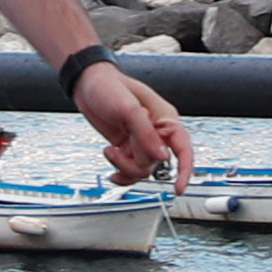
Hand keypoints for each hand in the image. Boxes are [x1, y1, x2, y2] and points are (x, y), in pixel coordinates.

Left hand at [76, 65, 193, 187]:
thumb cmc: (109, 86)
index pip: (182, 148)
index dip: (184, 170)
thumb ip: (146, 134)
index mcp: (165, 119)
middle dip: (135, 160)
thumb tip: (162, 156)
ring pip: (142, 169)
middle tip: (119, 146)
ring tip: (110, 152)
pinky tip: (112, 173)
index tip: (179, 187)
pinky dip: (121, 174)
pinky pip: (130, 170)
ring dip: (124, 167)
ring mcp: (141, 142)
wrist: (86, 83)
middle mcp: (156, 133)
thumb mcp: (128, 108)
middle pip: (156, 163)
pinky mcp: (127, 147)